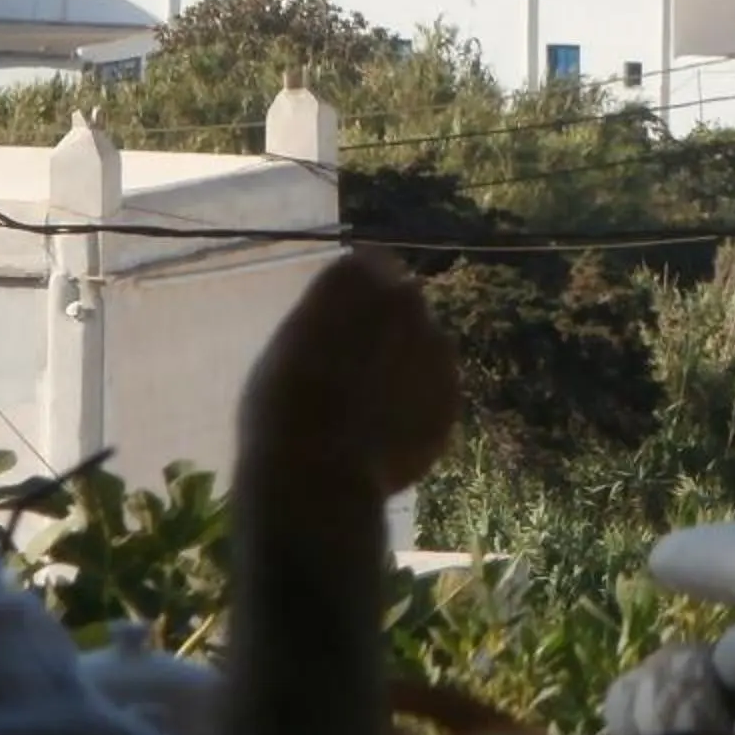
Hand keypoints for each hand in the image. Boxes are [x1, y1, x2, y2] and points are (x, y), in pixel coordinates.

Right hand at [239, 248, 460, 498]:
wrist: (320, 469)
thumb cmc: (282, 404)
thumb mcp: (286, 347)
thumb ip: (323, 322)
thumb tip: (337, 325)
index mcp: (357, 277)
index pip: (365, 265)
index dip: (355, 292)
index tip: (343, 315)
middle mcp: (405, 298)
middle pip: (401, 302)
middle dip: (387, 324)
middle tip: (358, 362)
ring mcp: (437, 346)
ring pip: (424, 345)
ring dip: (407, 363)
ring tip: (372, 405)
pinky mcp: (453, 392)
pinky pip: (435, 389)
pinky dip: (419, 403)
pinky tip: (388, 432)